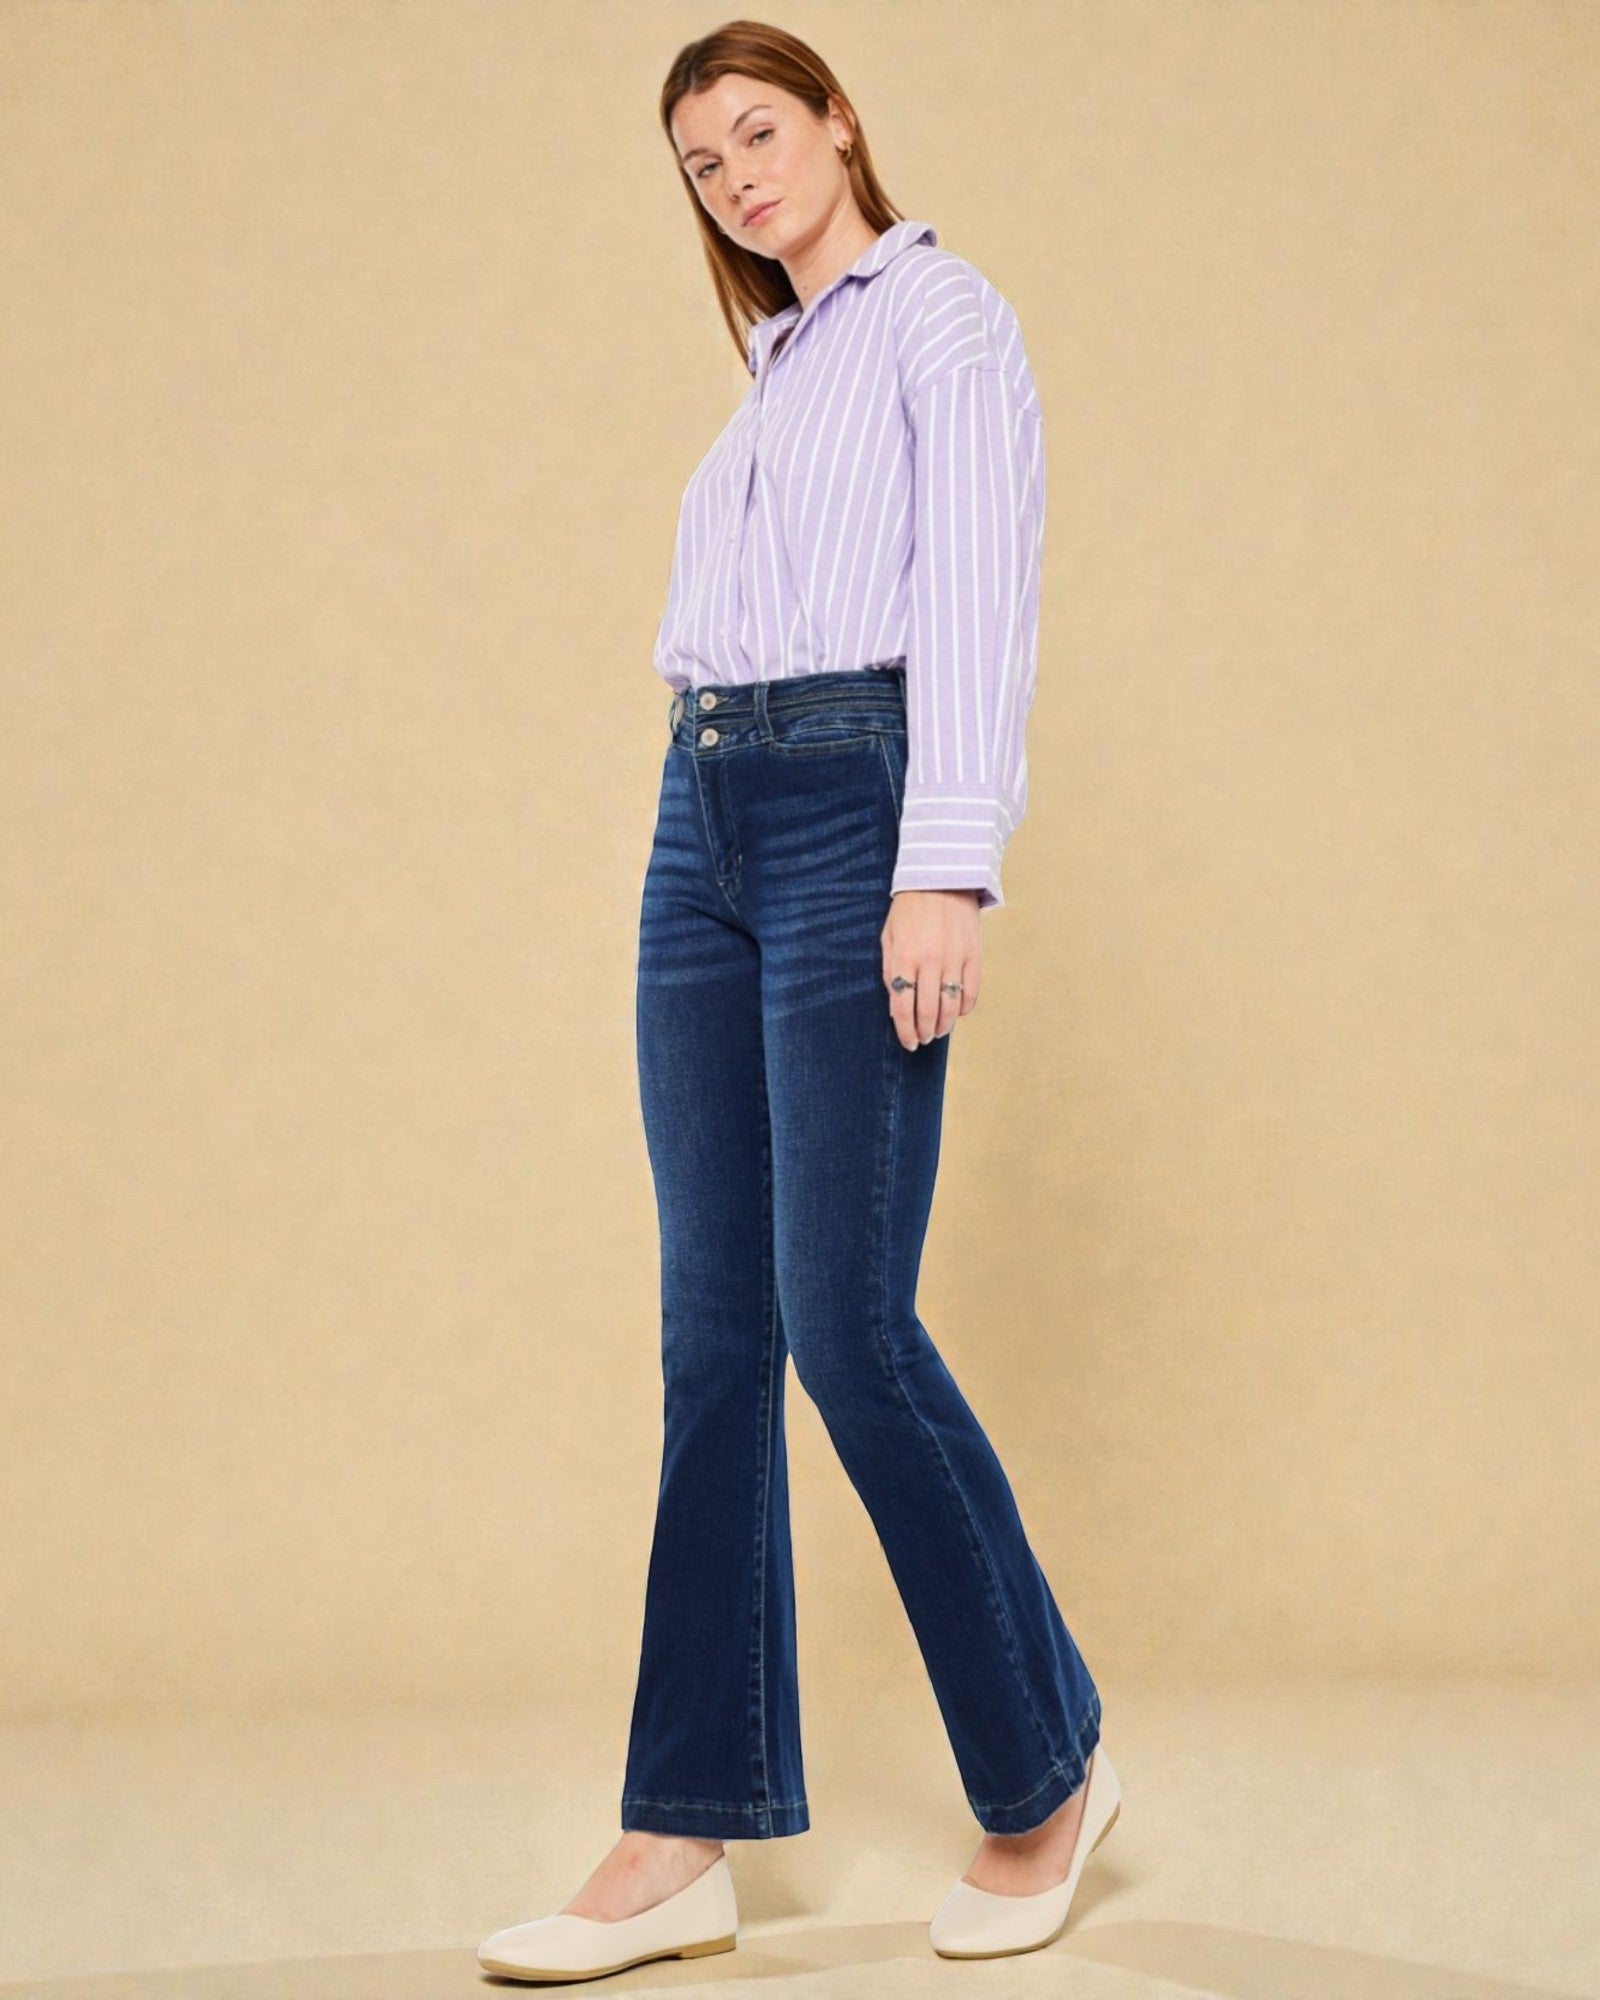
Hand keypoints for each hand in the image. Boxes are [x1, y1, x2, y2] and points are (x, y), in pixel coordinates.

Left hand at [881, 889, 981, 1049]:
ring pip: (950, 1006)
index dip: (904, 1031)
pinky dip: (964, 1008)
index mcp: (903, 957)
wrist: (942, 878)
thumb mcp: (889, 936)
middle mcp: (929, 961)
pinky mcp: (973, 955)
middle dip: (923, 1033)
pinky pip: (971, 992)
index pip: (902, 1007)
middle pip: (926, 1012)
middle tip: (922, 1040)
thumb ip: (889, 970)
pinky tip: (957, 1012)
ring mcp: (953, 959)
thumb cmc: (909, 910)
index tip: (907, 1043)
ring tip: (938, 1031)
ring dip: (944, 1025)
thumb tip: (895, 1006)